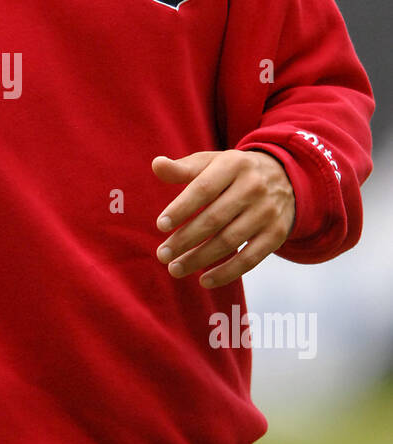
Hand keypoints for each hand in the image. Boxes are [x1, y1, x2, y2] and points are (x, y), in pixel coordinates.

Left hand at [151, 149, 295, 288]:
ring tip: (175, 269)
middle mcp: (253, 187)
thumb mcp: (212, 162)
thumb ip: (183, 168)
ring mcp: (267, 212)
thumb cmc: (234, 172)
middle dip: (185, 239)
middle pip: (214, 218)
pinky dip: (227, 273)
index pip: (204, 188)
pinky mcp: (277, 234)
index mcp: (233, 165)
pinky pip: (250, 259)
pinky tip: (204, 280)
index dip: (181, 208)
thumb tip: (157, 165)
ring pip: (229, 241)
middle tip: (162, 255)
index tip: (160, 225)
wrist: (286, 177)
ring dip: (199, 258)